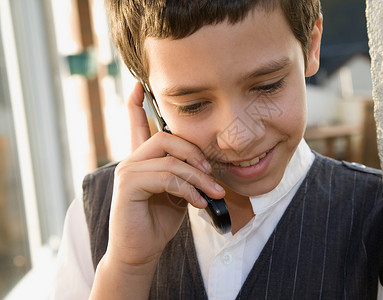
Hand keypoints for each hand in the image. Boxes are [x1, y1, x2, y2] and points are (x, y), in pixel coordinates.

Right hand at [103, 82, 224, 271]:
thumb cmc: (159, 220)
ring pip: (170, 160)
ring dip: (198, 177)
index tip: (139, 85)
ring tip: (214, 193)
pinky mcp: (128, 187)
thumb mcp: (177, 193)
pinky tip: (198, 203)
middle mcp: (132, 160)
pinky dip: (188, 190)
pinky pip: (166, 178)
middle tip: (212, 173)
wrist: (141, 250)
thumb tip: (206, 167)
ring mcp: (127, 172)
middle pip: (165, 137)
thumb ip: (184, 174)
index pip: (136, 124)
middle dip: (195, 152)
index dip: (136, 104)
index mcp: (142, 159)